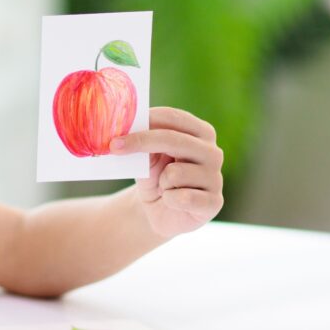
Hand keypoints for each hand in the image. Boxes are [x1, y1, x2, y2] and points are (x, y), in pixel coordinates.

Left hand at [109, 107, 223, 238]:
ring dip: (160, 182)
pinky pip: (183, 198)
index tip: (119, 125)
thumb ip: (144, 143)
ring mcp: (216, 178)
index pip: (173, 118)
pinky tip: (172, 201)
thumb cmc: (156, 177)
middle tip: (114, 146)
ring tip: (164, 187)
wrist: (161, 212)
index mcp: (201, 132)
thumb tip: (127, 133)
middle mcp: (213, 152)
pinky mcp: (214, 203)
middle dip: (141, 142)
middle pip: (174, 139)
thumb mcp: (147, 157)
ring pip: (175, 173)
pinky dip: (169, 200)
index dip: (146, 119)